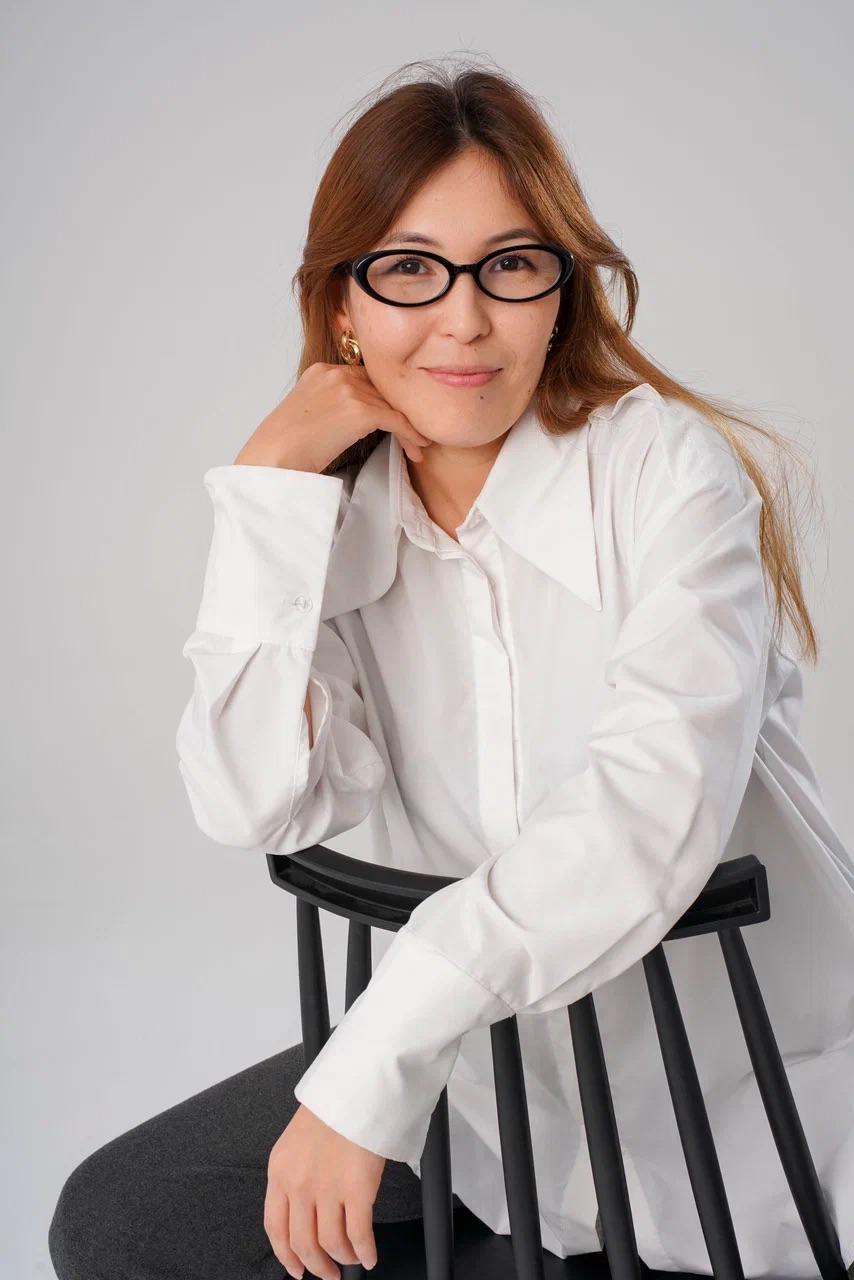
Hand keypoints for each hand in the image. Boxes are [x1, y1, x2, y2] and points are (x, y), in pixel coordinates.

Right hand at [233, 362, 433, 473]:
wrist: (272, 459)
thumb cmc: (284, 449)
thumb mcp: (306, 415)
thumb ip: (330, 407)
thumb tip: (352, 422)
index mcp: (322, 371)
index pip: (365, 379)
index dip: (384, 399)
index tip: (397, 418)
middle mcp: (336, 374)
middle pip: (381, 390)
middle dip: (400, 412)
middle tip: (416, 433)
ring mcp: (347, 390)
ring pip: (392, 405)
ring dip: (409, 427)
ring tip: (420, 446)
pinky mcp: (359, 411)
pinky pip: (396, 420)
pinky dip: (410, 434)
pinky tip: (417, 448)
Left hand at [265, 1102, 384, 1278]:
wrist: (358, 1083)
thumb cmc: (335, 1104)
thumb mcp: (297, 1140)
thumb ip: (294, 1174)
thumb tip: (304, 1209)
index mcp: (279, 1170)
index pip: (274, 1228)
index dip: (286, 1256)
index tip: (296, 1268)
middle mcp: (299, 1183)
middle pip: (302, 1243)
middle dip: (316, 1266)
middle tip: (326, 1273)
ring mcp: (327, 1188)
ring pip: (331, 1244)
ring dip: (343, 1258)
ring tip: (351, 1259)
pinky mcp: (358, 1189)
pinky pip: (359, 1235)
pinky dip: (365, 1251)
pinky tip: (369, 1254)